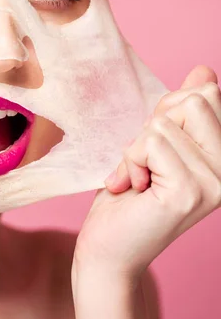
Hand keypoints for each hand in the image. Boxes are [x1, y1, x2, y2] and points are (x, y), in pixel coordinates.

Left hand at [73, 65, 220, 280]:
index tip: (155, 148)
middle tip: (145, 163)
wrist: (109, 248)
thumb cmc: (128, 195)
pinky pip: (151, 143)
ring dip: (136, 149)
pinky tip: (135, 189)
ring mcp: (214, 182)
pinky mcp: (189, 192)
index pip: (207, 93)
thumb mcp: (155, 143)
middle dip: (152, 126)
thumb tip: (204, 70)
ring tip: (139, 179)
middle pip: (192, 100)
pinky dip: (130, 161)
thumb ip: (181, 110)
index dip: (167, 111)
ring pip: (164, 123)